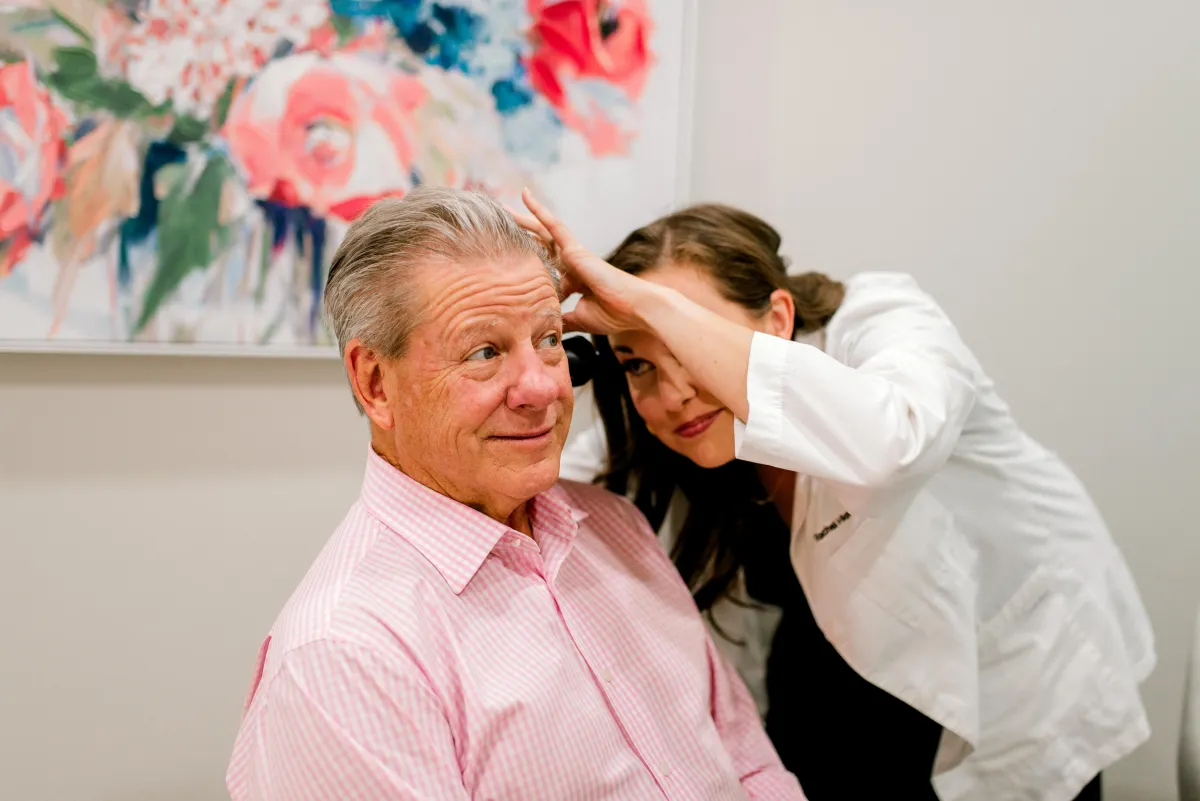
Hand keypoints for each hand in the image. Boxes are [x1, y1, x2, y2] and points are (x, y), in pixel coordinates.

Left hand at [513, 188, 659, 335]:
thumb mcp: (579, 320)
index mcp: (571, 281)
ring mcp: (572, 254)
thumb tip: (546, 329)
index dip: (526, 272)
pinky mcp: (575, 248)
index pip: (544, 272)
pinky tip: (525, 197)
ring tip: (502, 209)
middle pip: (539, 247)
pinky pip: (554, 225)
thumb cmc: (612, 314)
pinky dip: (539, 211)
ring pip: (541, 232)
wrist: (634, 307)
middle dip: (520, 238)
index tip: (505, 273)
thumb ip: (562, 320)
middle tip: (498, 228)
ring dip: (523, 220)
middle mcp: (570, 264)